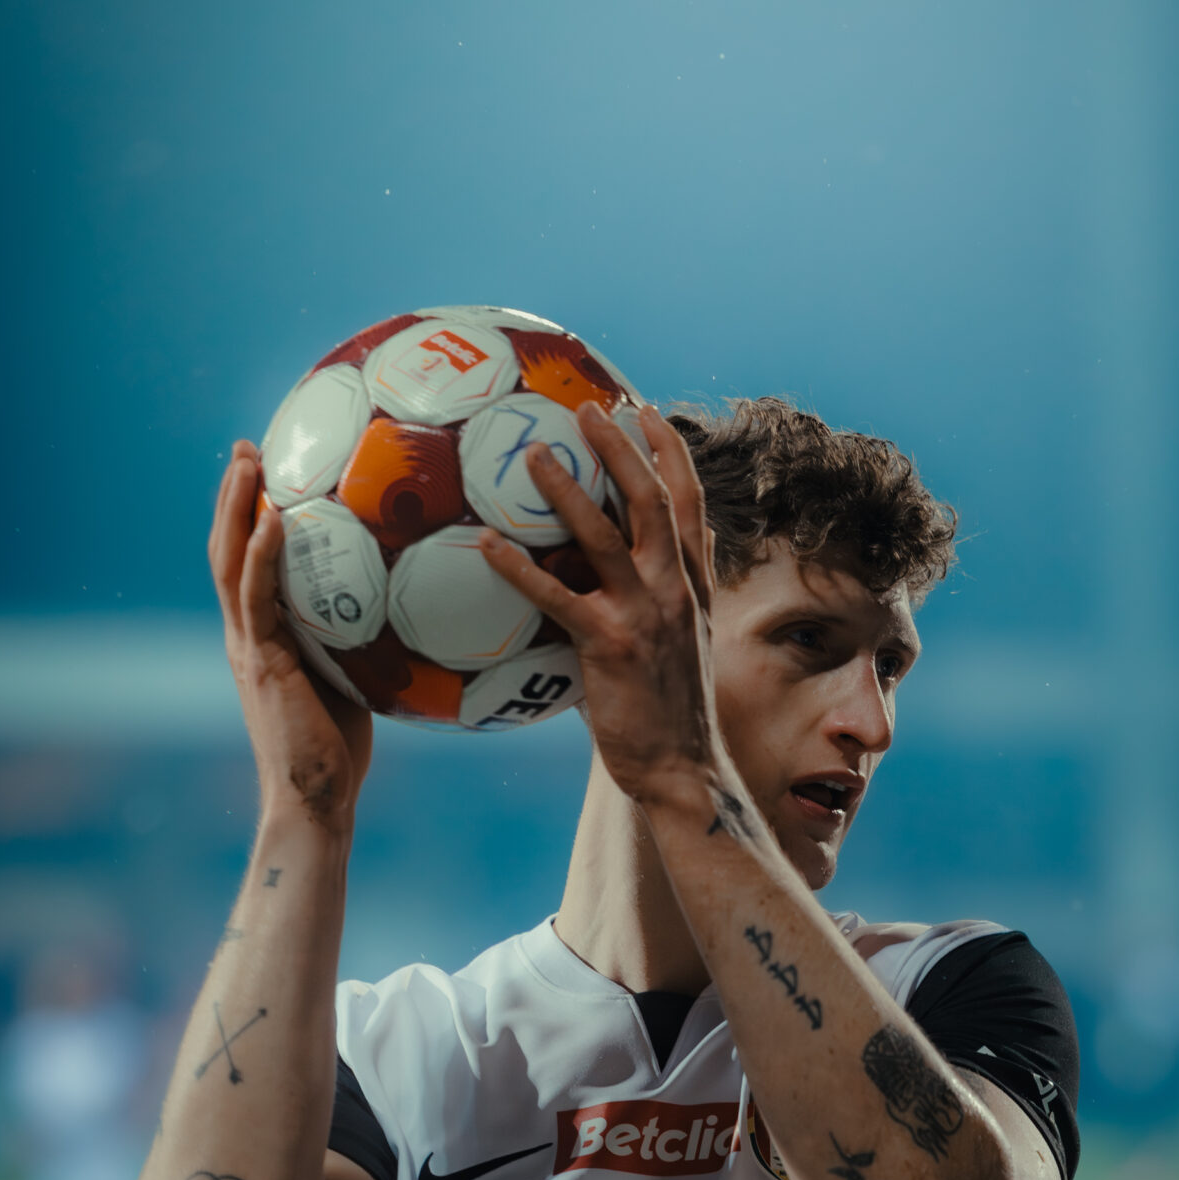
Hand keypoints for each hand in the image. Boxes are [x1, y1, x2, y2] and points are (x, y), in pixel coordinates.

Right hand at [209, 442, 371, 830]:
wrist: (315, 798)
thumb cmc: (340, 750)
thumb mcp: (354, 680)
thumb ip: (363, 641)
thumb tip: (411, 609)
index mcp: (262, 636)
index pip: (248, 563)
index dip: (249, 516)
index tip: (263, 471)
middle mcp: (245, 633)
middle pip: (227, 548)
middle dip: (234, 495)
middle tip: (247, 447)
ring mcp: (247, 644)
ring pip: (230, 560)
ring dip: (236, 506)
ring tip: (248, 459)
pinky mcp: (260, 660)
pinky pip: (257, 595)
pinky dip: (262, 554)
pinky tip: (276, 518)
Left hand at [474, 403, 724, 807]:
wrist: (682, 770)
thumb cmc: (669, 715)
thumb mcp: (680, 647)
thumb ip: (659, 603)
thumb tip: (619, 577)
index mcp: (693, 588)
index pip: (690, 504)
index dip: (669, 453)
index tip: (645, 412)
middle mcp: (674, 590)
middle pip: (652, 500)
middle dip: (622, 448)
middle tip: (590, 409)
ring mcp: (645, 614)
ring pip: (606, 534)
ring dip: (568, 489)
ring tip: (533, 453)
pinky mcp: (610, 645)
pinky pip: (557, 596)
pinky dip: (519, 567)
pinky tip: (485, 544)